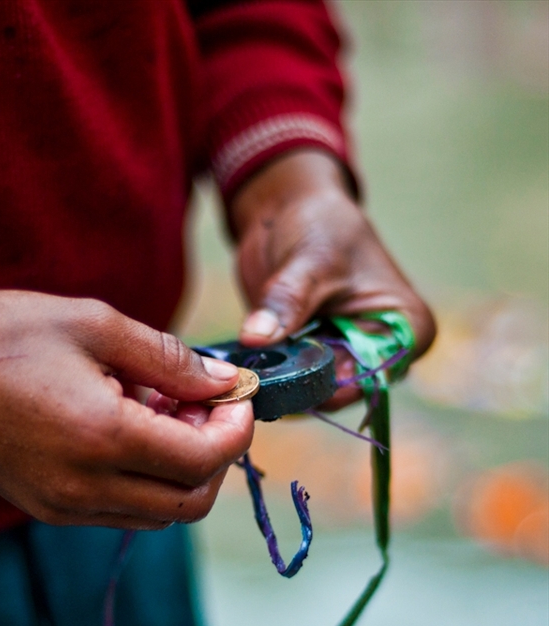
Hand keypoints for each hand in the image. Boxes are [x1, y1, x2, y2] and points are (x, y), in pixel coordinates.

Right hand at [0, 291, 253, 528]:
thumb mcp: (94, 325)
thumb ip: (168, 358)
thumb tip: (221, 380)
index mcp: (103, 439)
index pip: (205, 460)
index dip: (236, 427)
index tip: (235, 391)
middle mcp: (85, 488)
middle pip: (189, 502)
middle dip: (214, 453)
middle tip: (198, 398)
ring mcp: (59, 505)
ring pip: (155, 511)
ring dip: (177, 466)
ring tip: (155, 404)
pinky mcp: (41, 504)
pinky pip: (115, 506)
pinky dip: (139, 474)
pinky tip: (120, 420)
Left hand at [228, 150, 435, 407]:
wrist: (288, 210)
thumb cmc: (319, 224)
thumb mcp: (309, 260)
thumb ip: (287, 302)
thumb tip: (256, 339)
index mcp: (407, 331)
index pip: (369, 381)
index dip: (324, 385)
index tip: (278, 376)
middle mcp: (381, 353)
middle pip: (337, 392)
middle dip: (294, 386)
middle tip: (250, 376)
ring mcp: (343, 358)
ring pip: (308, 391)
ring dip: (276, 382)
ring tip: (244, 365)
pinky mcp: (309, 357)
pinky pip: (287, 380)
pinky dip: (265, 374)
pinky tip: (241, 363)